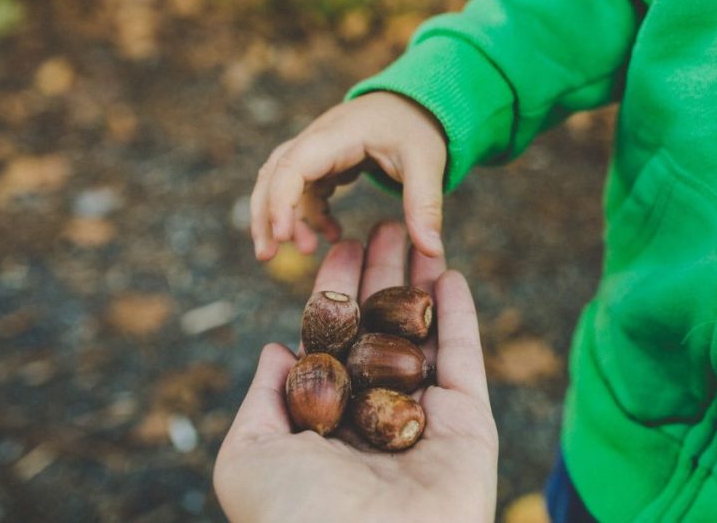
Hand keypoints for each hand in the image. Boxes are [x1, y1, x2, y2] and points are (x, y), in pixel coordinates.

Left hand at [215, 223, 497, 522]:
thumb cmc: (295, 515)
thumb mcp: (248, 457)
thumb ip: (262, 399)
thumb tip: (276, 347)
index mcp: (326, 420)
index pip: (334, 339)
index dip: (336, 290)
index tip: (342, 245)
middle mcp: (375, 414)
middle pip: (381, 328)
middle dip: (383, 275)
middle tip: (386, 224)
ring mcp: (424, 418)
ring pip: (425, 336)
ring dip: (422, 284)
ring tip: (421, 232)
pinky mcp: (468, 425)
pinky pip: (465, 361)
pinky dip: (461, 316)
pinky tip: (451, 273)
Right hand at [250, 92, 447, 260]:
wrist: (417, 101)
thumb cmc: (418, 127)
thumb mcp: (427, 163)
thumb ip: (426, 205)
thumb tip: (432, 250)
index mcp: (339, 134)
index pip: (293, 165)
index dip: (281, 200)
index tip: (284, 237)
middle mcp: (318, 137)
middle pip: (274, 173)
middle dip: (266, 215)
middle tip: (268, 256)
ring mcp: (317, 147)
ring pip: (281, 181)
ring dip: (283, 217)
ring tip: (303, 251)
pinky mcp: (324, 159)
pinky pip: (303, 188)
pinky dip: (309, 213)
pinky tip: (331, 234)